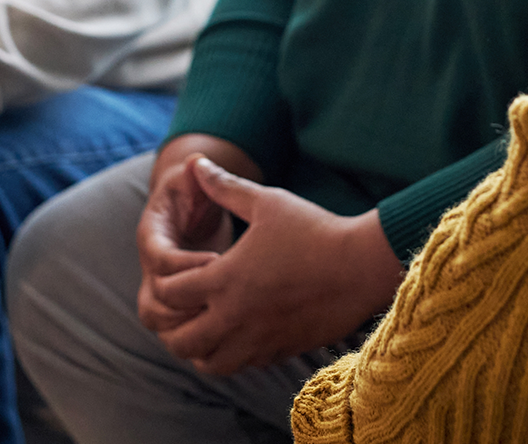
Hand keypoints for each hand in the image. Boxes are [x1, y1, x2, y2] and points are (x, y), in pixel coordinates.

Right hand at [136, 135, 262, 331]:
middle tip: (222, 303)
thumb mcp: (193, 180)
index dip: (186, 265)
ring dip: (188, 330)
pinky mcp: (175, 304)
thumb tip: (197, 161)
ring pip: (160, 324)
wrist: (187, 210)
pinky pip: (177, 332)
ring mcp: (160, 289)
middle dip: (184, 307)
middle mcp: (151, 268)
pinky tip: (229, 334)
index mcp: (153, 237)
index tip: (219, 261)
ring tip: (226, 322)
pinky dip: (196, 339)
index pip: (159, 260)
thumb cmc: (193, 192)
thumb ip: (196, 175)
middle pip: (151, 304)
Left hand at [144, 158, 404, 375]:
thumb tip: (196, 161)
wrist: (362, 267)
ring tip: (209, 324)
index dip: (165, 281)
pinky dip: (232, 353)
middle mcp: (234, 317)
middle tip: (187, 305)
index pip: (168, 294)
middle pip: (180, 341)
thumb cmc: (315, 229)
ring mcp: (258, 340)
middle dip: (173, 324)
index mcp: (224, 279)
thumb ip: (226, 186)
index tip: (183, 269)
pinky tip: (243, 330)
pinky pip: (243, 366)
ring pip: (210, 363)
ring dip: (200, 347)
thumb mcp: (267, 202)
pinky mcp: (281, 351)